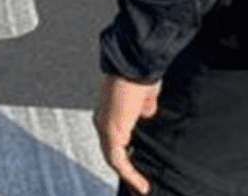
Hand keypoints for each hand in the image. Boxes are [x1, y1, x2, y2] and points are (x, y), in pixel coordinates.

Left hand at [93, 74, 160, 194]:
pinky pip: (117, 159)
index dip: (126, 160)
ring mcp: (103, 126)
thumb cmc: (138, 76)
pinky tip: (141, 184)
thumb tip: (146, 118)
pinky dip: (129, 173)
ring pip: (113, 159)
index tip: (139, 174)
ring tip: (142, 190)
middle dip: (126, 174)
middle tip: (140, 188)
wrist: (134, 64)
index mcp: (107, 114)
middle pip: (111, 155)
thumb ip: (143, 113)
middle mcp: (101, 122)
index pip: (114, 143)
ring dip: (128, 177)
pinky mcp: (110, 130)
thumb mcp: (143, 100)